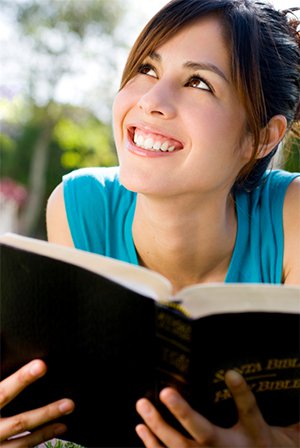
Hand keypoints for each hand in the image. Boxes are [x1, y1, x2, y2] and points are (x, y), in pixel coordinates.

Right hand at [0, 359, 74, 446]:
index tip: (42, 365)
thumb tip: (2, 341)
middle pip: (19, 422)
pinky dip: (39, 440)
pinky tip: (57, 428)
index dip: (22, 378)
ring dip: (47, 429)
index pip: (3, 392)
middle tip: (70, 403)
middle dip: (45, 413)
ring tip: (67, 416)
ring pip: (23, 441)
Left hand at [136, 370, 299, 446]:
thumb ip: (243, 397)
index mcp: (222, 444)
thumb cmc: (257, 440)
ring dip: (153, 434)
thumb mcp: (254, 419)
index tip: (165, 392)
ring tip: (141, 410)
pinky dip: (153, 446)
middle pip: (178, 443)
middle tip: (142, 402)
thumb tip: (231, 372)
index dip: (181, 410)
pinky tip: (142, 430)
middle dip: (159, 423)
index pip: (199, 427)